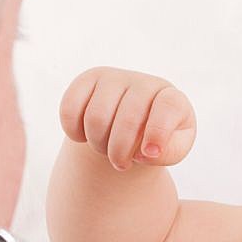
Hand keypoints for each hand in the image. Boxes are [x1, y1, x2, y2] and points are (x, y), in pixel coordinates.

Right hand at [59, 67, 196, 170]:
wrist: (128, 128)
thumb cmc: (153, 140)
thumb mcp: (171, 151)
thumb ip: (169, 153)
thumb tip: (146, 152)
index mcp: (171, 99)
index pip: (168, 107)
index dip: (159, 132)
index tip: (150, 154)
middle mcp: (143, 83)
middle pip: (127, 120)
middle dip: (120, 152)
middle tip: (121, 163)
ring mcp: (114, 78)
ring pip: (96, 117)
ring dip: (97, 145)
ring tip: (106, 149)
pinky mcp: (87, 81)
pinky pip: (70, 109)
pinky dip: (74, 133)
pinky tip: (84, 137)